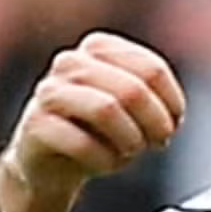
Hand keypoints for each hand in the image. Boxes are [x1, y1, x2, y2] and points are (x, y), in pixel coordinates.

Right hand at [0, 31, 189, 211]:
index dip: (172, 102)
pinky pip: (82, 143)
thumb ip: (153, 99)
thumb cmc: (96, 131)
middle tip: (158, 143)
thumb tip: (171, 117)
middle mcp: (71, 62)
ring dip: (130, 139)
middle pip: (133, 90)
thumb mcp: (131, 108)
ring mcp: (49, 92)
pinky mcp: (35, 125)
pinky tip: (107, 164)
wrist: (49, 163)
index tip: (174, 124)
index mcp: (98, 47)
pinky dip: (105, 160)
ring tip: (131, 152)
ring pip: (106, 109)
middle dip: (156, 124)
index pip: (152, 69)